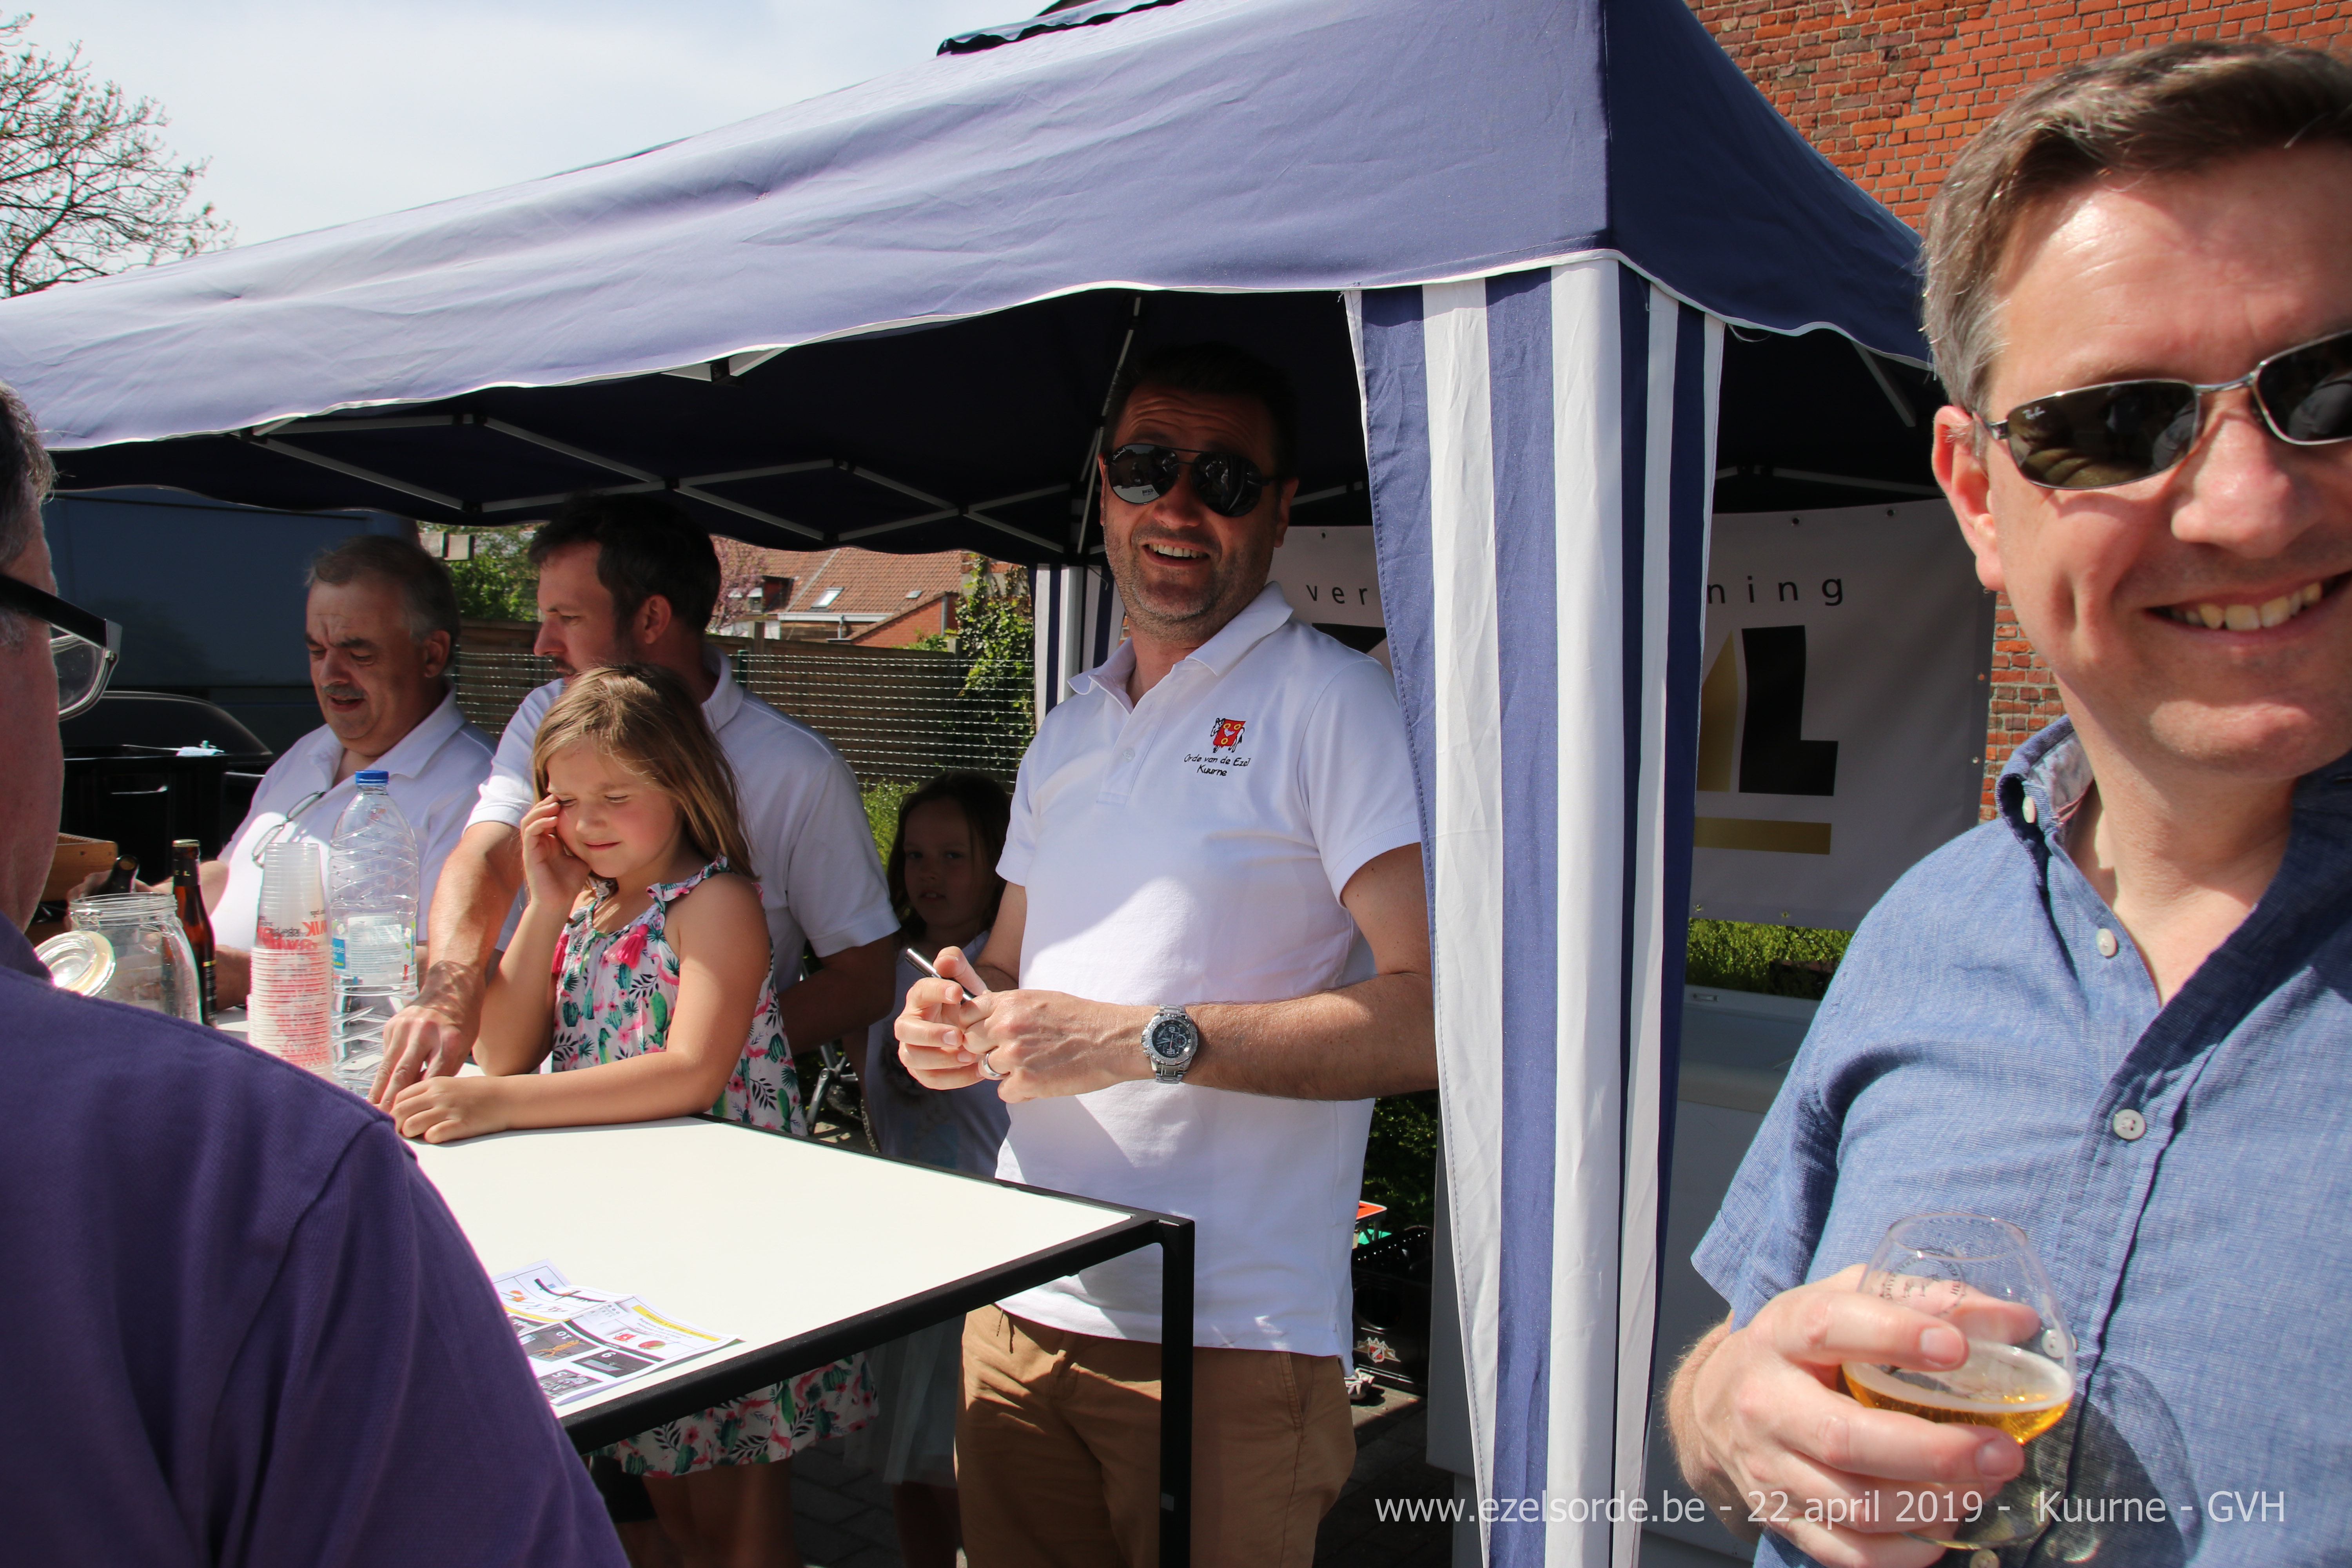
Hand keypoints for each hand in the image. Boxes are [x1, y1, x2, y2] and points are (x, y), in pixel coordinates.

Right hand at [368, 961, 482, 1106]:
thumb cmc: (462, 1021)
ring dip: (379, 1091)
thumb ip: (444, 1070)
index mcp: (449, 1040)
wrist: (451, 987)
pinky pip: (386, 1055)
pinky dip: (382, 1073)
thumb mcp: (464, 1046)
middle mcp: (424, 1032)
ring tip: (373, 1111)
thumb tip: (421, 1097)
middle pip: (404, 1074)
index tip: (410, 1119)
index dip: (418, 1101)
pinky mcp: (391, 1026)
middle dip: (391, 1101)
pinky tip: (377, 1090)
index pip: (430, 1078)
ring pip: (388, 1066)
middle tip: (384, 1122)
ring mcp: (405, 1027)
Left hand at [390, 1074, 512, 1142]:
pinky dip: (430, 1139)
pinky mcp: (460, 1124)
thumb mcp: (450, 1086)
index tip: (395, 1120)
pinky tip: (437, 1136)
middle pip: (400, 1111)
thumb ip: (428, 1094)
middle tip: (401, 1133)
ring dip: (410, 1134)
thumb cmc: (478, 1094)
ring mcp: (449, 1110)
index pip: (400, 1097)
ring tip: (418, 1136)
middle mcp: (438, 1095)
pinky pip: (433, 1135)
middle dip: (395, 1125)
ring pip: (411, 1125)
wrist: (507, 1098)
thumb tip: (404, 1108)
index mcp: (434, 1083)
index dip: (392, 1110)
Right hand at [519, 796, 590, 911]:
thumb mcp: (581, 858)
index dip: (556, 806)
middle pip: (537, 814)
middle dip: (547, 803)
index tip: (570, 797)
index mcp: (550, 841)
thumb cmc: (569, 883)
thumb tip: (597, 833)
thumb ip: (584, 844)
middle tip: (561, 795)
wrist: (558, 902)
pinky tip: (552, 819)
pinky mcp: (529, 854)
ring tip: (555, 804)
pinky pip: (530, 832)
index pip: (548, 817)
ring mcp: (533, 847)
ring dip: (541, 810)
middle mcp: (539, 842)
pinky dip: (539, 823)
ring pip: (530, 820)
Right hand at [893, 945, 991, 1091]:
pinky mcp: (922, 1071)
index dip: (936, 990)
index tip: (959, 992)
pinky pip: (931, 1078)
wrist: (981, 1031)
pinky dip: (954, 1078)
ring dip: (941, 1058)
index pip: (920, 991)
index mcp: (920, 998)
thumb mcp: (968, 983)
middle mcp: (910, 1024)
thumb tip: (945, 961)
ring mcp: (912, 1049)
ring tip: (969, 1056)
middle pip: (905, 1030)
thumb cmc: (968, 1005)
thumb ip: (957, 966)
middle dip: (930, 1034)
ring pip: (913, 1057)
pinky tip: (976, 1071)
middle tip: (958, 1035)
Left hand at [894, 948, 1150, 1102]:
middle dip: (986, 1050)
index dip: (975, 1026)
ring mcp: (1015, 1055)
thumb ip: (1009, 1009)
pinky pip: (1004, 1092)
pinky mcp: (1026, 1082)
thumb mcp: (1040, 1000)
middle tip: (1013, 1053)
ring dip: (1004, 1071)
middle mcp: (1006, 1026)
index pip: (966, 1015)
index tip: (987, 1034)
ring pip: (986, 1069)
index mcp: (1010, 1003)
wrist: (1114, 1040)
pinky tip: (1041, 1080)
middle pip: (970, 1043)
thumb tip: (983, 1021)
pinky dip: (1019, 1090)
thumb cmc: (1081, 1018)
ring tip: (1034, 1065)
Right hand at [1673, 1266, 2027, 1567]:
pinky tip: (1945, 1527)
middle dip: (1936, 1452)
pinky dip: (1906, 1551)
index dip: (1893, 1336)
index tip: (1958, 1348)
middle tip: (2003, 1451)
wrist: (1718, 1404)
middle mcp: (1766, 1403)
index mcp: (1780, 1335)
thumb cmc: (1802, 1348)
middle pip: (1846, 1439)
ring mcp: (1769, 1468)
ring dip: (1935, 1504)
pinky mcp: (1781, 1518)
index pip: (1826, 1328)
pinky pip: (1850, 1554)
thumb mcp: (1844, 1301)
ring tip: (1985, 1485)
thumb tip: (2016, 1322)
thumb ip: (1923, 1300)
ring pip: (1856, 1506)